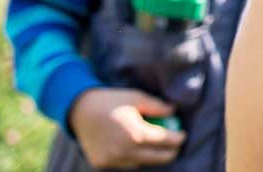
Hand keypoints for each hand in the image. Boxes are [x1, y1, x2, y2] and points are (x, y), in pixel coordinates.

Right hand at [68, 88, 185, 168]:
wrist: (79, 110)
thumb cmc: (111, 101)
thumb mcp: (137, 97)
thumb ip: (158, 107)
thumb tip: (174, 112)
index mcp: (136, 135)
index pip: (167, 142)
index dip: (179, 138)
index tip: (183, 135)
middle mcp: (125, 152)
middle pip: (159, 158)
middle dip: (171, 151)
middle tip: (175, 144)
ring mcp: (113, 160)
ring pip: (142, 163)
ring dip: (151, 156)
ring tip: (157, 146)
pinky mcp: (102, 163)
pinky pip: (125, 164)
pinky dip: (133, 158)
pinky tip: (136, 148)